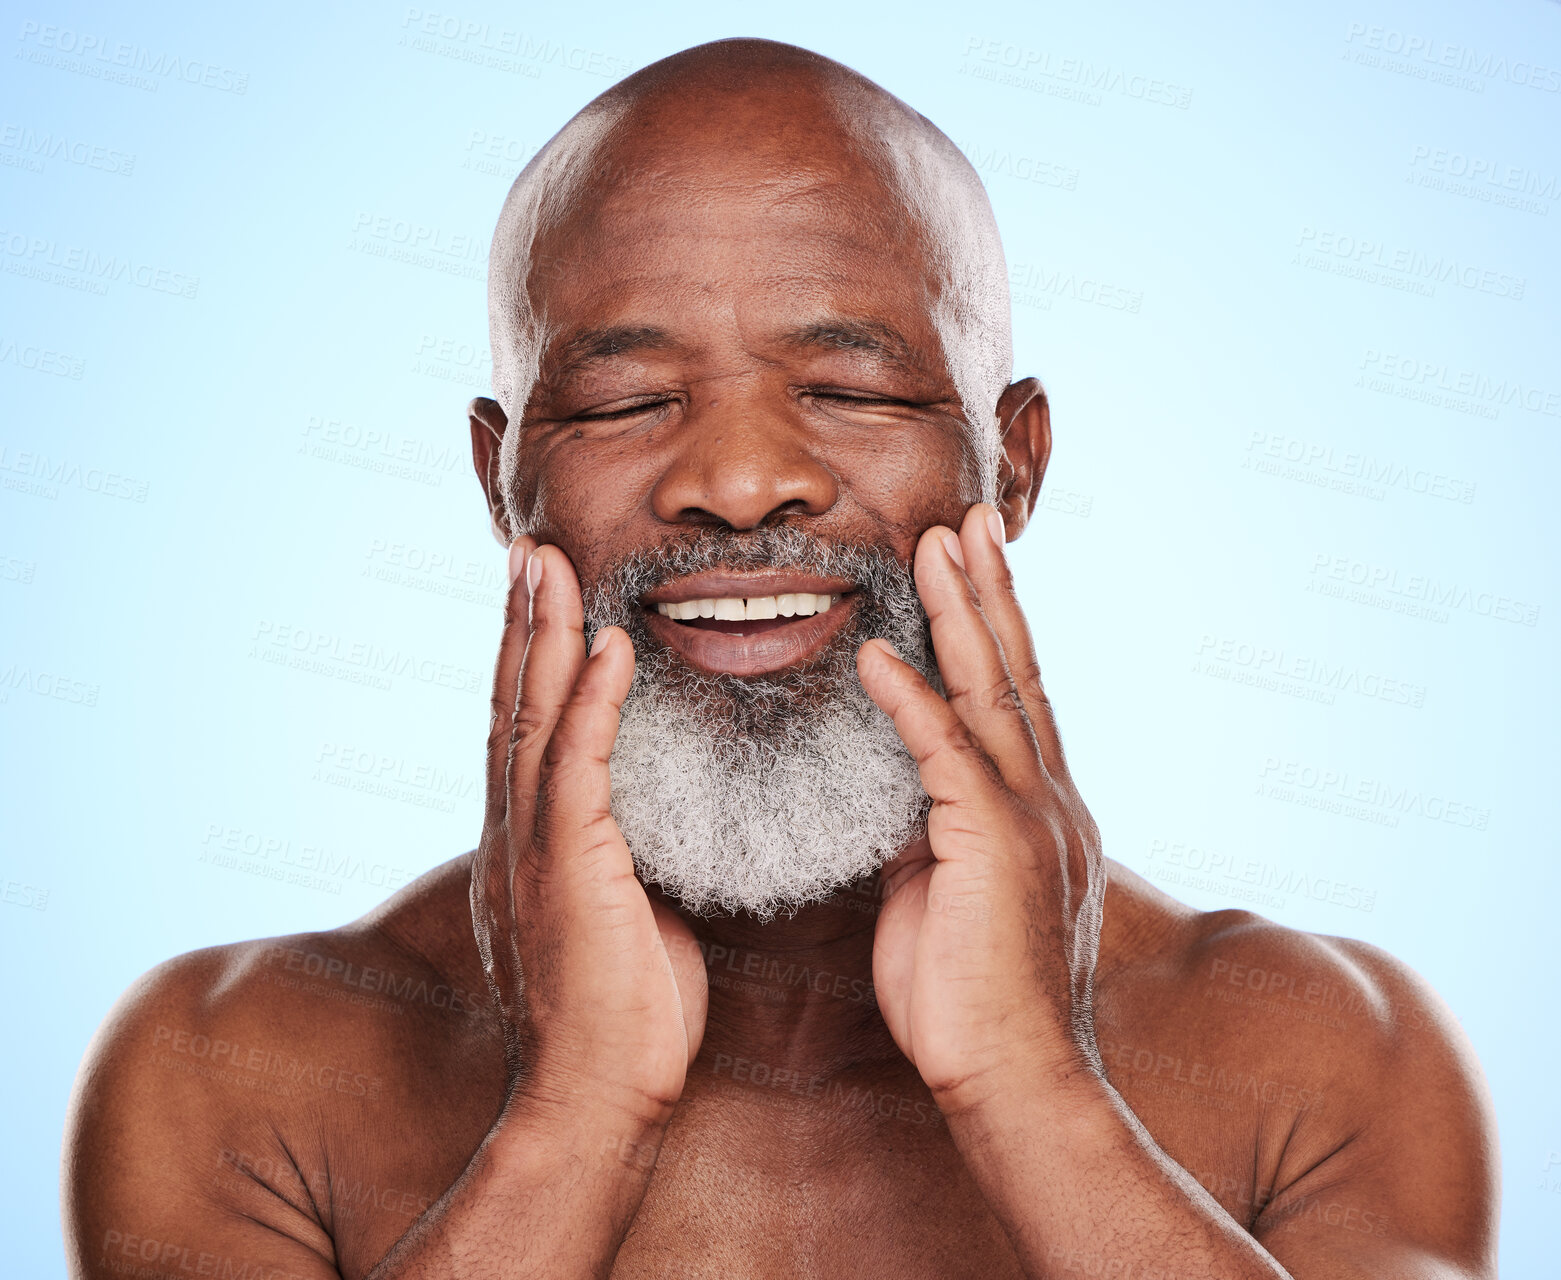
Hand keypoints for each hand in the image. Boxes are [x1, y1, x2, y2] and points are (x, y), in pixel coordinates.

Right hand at [471, 539, 707, 1128]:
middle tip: (531, 552)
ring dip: (544, 637)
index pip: (524, 732)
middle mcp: (514, 836)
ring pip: (532, 720)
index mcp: (527, 846)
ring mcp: (533, 850)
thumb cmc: (622, 1018)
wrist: (597, 1099)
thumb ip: (620, 862)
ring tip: (551, 567)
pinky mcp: (568, 868)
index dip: (531, 662)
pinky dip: (591, 701)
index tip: (542, 598)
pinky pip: (577, 767)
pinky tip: (606, 647)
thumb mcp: (620, 918)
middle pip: (513, 706)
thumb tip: (644, 833)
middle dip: (523, 625)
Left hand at [857, 503, 1105, 1116]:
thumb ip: (931, 833)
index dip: (995, 628)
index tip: (971, 566)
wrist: (1015, 1081)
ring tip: (935, 544)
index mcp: (1040, 811)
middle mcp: (1048, 800)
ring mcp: (1031, 819)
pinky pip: (946, 756)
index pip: (1016, 699)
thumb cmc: (972, 1000)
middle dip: (989, 591)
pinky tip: (880, 652)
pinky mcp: (995, 847)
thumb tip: (900, 795)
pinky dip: (913, 699)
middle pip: (1017, 672)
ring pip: (994, 693)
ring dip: (961, 614)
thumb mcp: (946, 894)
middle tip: (968, 520)